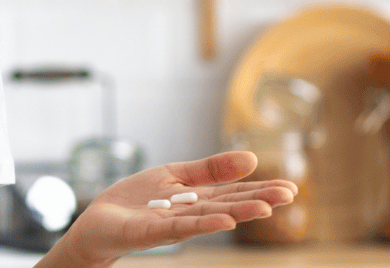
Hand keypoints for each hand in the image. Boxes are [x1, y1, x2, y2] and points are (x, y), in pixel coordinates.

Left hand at [52, 151, 295, 267]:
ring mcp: (172, 224)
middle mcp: (191, 215)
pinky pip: (179, 227)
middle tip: (289, 195)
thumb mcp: (177, 175)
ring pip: (210, 217)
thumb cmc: (137, 202)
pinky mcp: (150, 231)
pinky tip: (224, 221)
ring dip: (238, 212)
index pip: (235, 192)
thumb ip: (211, 168)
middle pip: (229, 205)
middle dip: (259, 200)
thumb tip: (252, 157)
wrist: (98, 221)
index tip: (291, 188)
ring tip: (265, 208)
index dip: (262, 189)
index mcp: (198, 200)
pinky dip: (204, 225)